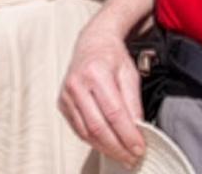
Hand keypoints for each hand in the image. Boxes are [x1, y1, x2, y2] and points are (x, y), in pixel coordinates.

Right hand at [58, 23, 146, 165]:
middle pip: (98, 126)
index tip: (139, 147)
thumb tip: (138, 130)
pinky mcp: (62, 103)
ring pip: (87, 132)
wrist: (92, 43)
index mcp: (96, 73)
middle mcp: (77, 84)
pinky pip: (78, 129)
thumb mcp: (130, 75)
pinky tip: (106, 145)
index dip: (127, 135)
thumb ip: (133, 103)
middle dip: (117, 147)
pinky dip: (94, 141)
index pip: (114, 113)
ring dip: (106, 148)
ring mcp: (67, 94)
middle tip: (132, 157)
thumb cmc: (111, 57)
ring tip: (122, 155)